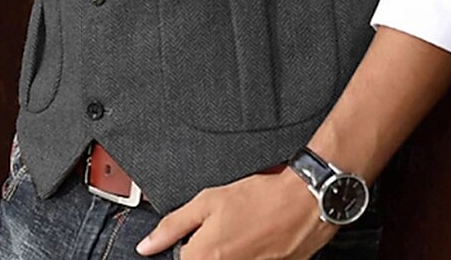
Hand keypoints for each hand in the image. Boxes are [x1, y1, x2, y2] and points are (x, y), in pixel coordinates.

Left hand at [135, 166, 339, 259]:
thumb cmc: (260, 197)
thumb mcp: (209, 200)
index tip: (194, 236)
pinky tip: (255, 239)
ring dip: (227, 252)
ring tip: (242, 232)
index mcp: (203, 257)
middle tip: (225, 230)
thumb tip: (146, 246)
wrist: (304, 203)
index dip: (183, 245)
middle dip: (205, 249)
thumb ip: (174, 225)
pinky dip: (246, 254)